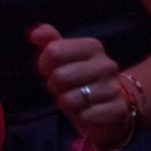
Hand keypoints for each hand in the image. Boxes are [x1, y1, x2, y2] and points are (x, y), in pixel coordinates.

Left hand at [27, 24, 127, 148]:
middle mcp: (105, 65)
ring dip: (66, 104)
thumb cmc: (82, 78)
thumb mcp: (66, 57)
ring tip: (75, 100)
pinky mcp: (116, 110)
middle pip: (59, 76)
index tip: (50, 70)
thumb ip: (50, 41)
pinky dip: (80, 117)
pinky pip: (84, 117)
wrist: (114, 105)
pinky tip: (87, 113)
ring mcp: (113, 88)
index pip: (53, 51)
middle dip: (54, 86)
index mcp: (92, 46)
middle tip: (63, 88)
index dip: (44, 64)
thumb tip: (34, 33)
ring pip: (70, 99)